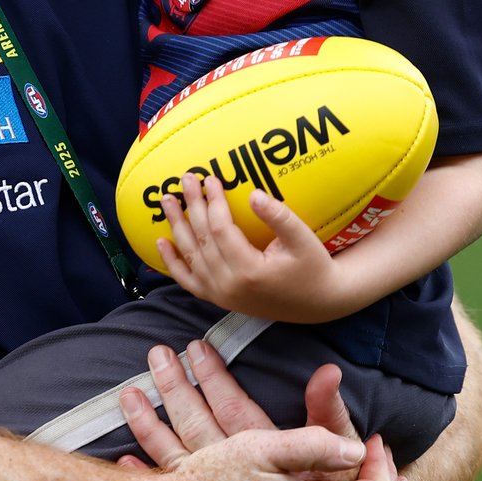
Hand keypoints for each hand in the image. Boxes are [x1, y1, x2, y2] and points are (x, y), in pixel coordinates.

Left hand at [119, 341, 406, 480]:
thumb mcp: (340, 452)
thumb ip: (328, 411)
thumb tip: (328, 371)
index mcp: (266, 458)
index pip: (233, 409)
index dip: (213, 377)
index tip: (196, 346)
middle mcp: (236, 479)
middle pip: (197, 427)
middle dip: (175, 388)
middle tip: (157, 353)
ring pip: (177, 455)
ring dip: (150, 426)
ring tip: (128, 393)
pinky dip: (147, 475)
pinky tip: (125, 457)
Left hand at [158, 172, 351, 320]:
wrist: (320, 302)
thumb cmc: (313, 266)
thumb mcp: (302, 239)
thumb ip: (279, 217)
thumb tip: (253, 194)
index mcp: (250, 272)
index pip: (221, 230)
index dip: (213, 202)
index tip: (210, 178)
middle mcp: (230, 287)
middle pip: (202, 240)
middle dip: (192, 206)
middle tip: (185, 179)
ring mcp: (222, 296)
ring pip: (190, 257)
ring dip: (177, 227)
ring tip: (167, 200)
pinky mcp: (220, 299)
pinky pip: (188, 281)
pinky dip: (172, 263)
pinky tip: (161, 242)